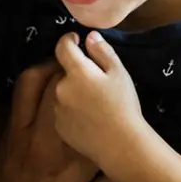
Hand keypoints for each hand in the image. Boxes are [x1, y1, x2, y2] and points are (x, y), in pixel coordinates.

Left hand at [53, 32, 145, 169]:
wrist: (120, 145)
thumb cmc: (123, 106)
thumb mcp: (119, 74)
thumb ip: (102, 52)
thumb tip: (89, 36)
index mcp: (76, 72)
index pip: (63, 47)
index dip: (68, 40)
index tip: (75, 40)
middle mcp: (60, 88)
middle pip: (63, 72)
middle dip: (74, 71)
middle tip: (95, 80)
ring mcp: (57, 108)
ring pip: (62, 92)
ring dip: (72, 91)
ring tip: (93, 102)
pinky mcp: (59, 126)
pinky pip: (62, 110)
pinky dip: (71, 109)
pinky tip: (89, 117)